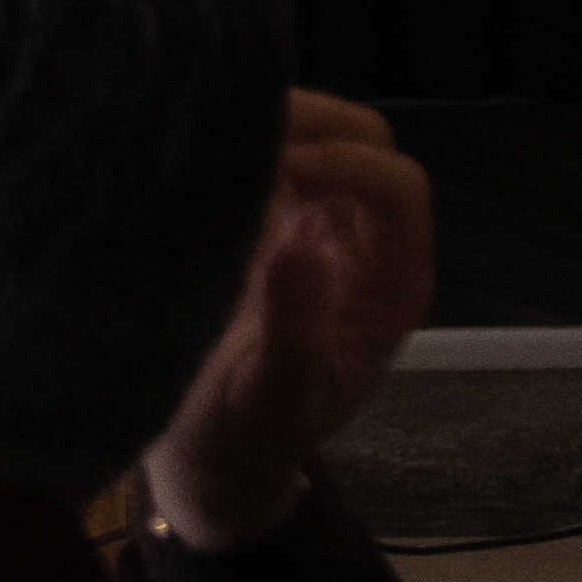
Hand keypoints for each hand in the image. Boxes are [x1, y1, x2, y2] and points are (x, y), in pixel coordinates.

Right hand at [137, 89, 430, 548]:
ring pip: (317, 136)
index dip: (347, 164)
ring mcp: (310, 229)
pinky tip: (186, 145)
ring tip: (202, 127)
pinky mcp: (260, 225)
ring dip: (269, 120)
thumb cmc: (244, 442)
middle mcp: (360, 246)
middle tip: (233, 126)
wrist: (210, 462)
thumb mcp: (268, 406)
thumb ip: (291, 336)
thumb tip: (302, 249)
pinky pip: (263, 159)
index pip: (396, 190)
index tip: (278, 167)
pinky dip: (233, 139)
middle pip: (366, 141)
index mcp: (386, 288)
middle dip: (310, 119)